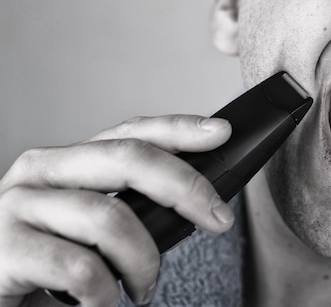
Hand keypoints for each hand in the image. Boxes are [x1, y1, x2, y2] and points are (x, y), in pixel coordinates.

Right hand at [0, 115, 232, 306]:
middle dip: (186, 187)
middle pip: (128, 158)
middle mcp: (40, 171)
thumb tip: (196, 201)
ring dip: (143, 261)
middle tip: (218, 218)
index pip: (130, 131)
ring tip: (141, 287)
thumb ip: (129, 205)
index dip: (178, 129)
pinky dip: (105, 293)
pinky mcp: (4, 250)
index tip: (220, 133)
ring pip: (110, 218)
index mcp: (67, 162)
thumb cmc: (47, 263)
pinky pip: (80, 268)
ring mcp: (17, 207)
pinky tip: (101, 302)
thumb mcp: (90, 225)